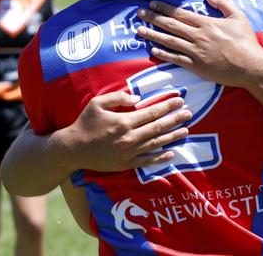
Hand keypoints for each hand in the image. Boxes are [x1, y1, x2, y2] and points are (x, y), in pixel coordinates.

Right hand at [62, 91, 191, 171]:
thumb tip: (138, 98)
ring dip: (172, 136)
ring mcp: (128, 153)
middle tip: (188, 113)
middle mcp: (129, 138)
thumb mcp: (97, 103)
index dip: (167, 106)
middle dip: (175, 119)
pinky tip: (171, 152)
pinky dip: (160, 157)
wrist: (73, 149)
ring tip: (185, 130)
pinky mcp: (125, 164)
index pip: (152, 112)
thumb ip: (118, 97)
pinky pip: (147, 161)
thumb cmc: (85, 123)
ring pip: (156, 144)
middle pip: (158, 127)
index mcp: (123, 122)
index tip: (179, 100)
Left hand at [135, 0, 262, 88]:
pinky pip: (176, 58)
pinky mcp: (196, 66)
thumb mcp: (238, 17)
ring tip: (139, 30)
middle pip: (170, 25)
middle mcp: (197, 36)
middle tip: (139, 13)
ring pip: (169, 41)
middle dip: (153, 18)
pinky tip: (153, 50)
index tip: (152, 3)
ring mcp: (195, 51)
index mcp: (206, 23)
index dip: (164, 8)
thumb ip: (222, 4)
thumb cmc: (246, 42)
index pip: (180, 13)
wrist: (250, 66)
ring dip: (153, 34)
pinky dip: (163, 53)